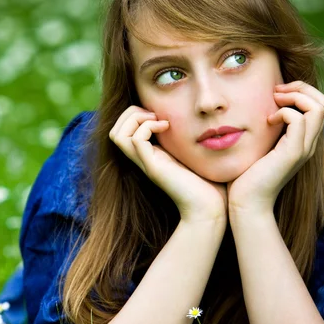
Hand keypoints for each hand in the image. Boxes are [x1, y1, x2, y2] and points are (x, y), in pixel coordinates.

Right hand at [109, 106, 227, 222]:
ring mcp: (146, 164)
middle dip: (130, 113)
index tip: (158, 114)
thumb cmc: (208, 185)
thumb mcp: (193, 155)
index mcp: (149, 156)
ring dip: (135, 119)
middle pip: (114, 132)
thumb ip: (186, 140)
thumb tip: (198, 122)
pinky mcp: (154, 168)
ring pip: (118, 135)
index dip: (133, 115)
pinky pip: (136, 140)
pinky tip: (167, 127)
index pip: (122, 131)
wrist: (209, 209)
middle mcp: (142, 160)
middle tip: (155, 115)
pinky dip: (148, 127)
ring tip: (158, 121)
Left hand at [226, 81, 323, 216]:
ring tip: (274, 102)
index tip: (275, 93)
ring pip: (318, 107)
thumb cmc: (245, 177)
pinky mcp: (292, 154)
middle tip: (276, 92)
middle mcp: (308, 144)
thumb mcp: (258, 148)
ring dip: (295, 97)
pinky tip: (267, 121)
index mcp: (302, 141)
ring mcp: (303, 149)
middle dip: (300, 88)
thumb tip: (257, 111)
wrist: (246, 204)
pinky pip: (299, 120)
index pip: (319, 105)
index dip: (300, 92)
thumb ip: (266, 132)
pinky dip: (284, 112)